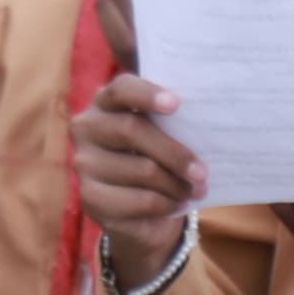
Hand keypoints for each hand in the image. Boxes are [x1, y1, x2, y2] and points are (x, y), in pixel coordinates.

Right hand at [71, 73, 204, 286]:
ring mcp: (84, 163)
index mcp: (106, 101)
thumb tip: (209, 110)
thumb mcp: (163, 130)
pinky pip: (139, 201)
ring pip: (141, 170)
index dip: (146, 94)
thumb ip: (173, 117)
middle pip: (131, 130)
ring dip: (176, 185)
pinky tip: (177, 205)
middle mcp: (87, 128)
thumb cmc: (156, 154)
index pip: (121, 89)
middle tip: (202, 173)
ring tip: (195, 191)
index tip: (176, 104)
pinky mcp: (90, 197)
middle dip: (174, 153)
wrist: (138, 204)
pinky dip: (166, 205)